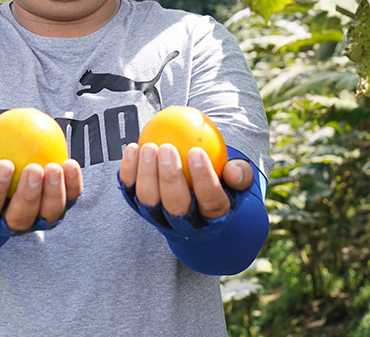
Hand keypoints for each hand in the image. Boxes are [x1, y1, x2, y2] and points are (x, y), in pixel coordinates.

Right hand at [0, 154, 82, 231]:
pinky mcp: (58, 208)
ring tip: (55, 167)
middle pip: (20, 218)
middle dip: (29, 195)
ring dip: (54, 193)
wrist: (2, 175)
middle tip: (33, 169)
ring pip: (48, 214)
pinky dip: (72, 184)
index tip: (4, 164)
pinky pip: (69, 199)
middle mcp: (12, 223)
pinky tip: (71, 163)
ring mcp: (38, 218)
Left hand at [118, 142, 252, 219]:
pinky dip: (128, 171)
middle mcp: (185, 223)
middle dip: (170, 178)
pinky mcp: (138, 207)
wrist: (197, 197)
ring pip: (149, 200)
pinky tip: (132, 147)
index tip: (197, 152)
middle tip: (168, 148)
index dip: (204, 179)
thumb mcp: (239, 178)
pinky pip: (130, 190)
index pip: (210, 202)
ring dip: (146, 174)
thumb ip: (241, 173)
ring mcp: (159, 217)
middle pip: (176, 205)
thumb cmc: (221, 180)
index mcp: (213, 217)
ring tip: (149, 147)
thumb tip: (233, 171)